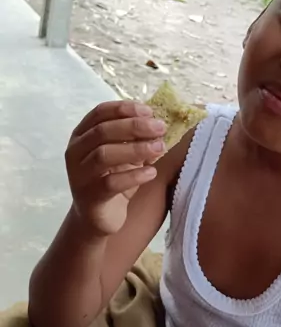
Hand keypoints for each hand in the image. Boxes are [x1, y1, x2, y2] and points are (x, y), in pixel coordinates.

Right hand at [66, 101, 165, 234]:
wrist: (97, 217)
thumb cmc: (112, 179)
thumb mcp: (124, 154)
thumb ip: (136, 139)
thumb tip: (159, 125)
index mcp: (82, 135)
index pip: (99, 113)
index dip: (124, 109)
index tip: (148, 111)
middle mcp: (75, 152)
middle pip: (102, 131)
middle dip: (134, 126)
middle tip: (159, 128)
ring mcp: (80, 174)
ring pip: (104, 155)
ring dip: (135, 149)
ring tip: (159, 148)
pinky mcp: (89, 196)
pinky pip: (111, 183)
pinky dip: (134, 176)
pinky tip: (151, 173)